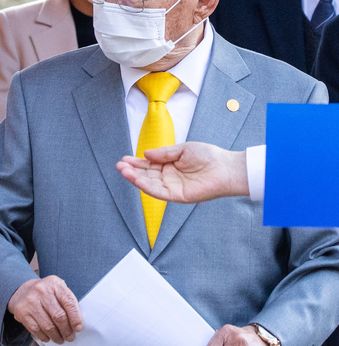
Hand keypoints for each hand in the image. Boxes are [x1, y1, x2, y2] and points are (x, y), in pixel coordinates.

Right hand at [7, 276, 82, 343]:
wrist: (22, 291)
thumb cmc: (45, 293)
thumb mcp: (57, 289)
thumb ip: (67, 302)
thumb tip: (76, 323)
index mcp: (54, 283)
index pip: (69, 302)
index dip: (75, 318)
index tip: (78, 328)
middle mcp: (41, 291)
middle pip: (59, 316)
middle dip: (66, 330)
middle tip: (70, 337)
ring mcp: (30, 302)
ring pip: (48, 326)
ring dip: (56, 336)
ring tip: (60, 339)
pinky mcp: (22, 312)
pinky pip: (36, 330)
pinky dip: (44, 336)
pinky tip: (48, 337)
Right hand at [116, 143, 248, 203]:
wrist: (225, 167)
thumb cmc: (208, 156)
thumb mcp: (182, 149)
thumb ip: (164, 153)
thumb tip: (145, 154)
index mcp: (170, 166)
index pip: (149, 165)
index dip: (136, 163)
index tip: (124, 159)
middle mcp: (169, 178)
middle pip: (146, 175)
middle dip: (132, 171)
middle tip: (119, 165)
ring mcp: (173, 187)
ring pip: (150, 184)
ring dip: (136, 178)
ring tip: (123, 171)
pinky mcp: (178, 196)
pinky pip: (159, 193)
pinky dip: (147, 187)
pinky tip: (137, 180)